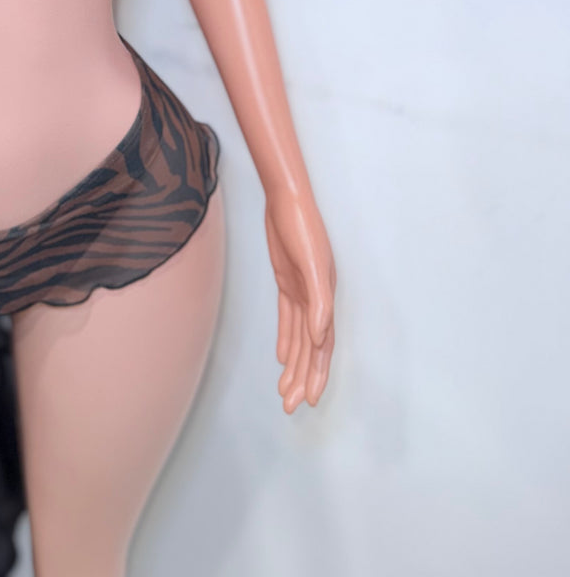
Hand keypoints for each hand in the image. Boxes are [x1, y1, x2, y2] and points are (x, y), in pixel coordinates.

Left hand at [265, 185, 335, 411]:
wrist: (286, 200)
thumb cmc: (302, 229)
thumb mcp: (312, 265)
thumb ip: (319, 302)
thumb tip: (320, 338)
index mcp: (326, 298)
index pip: (322, 347)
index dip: (317, 373)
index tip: (309, 399)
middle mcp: (317, 299)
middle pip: (310, 348)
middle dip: (302, 378)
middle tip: (290, 407)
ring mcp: (302, 291)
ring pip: (298, 337)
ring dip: (292, 364)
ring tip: (283, 391)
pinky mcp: (288, 282)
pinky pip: (288, 318)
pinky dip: (285, 338)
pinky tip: (281, 356)